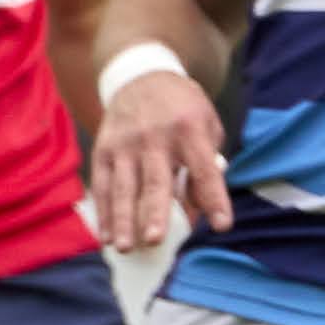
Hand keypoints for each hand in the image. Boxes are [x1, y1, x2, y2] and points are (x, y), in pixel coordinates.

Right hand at [91, 59, 227, 250]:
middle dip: (154, 212)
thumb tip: (198, 210)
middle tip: (154, 240)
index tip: (222, 225)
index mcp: (189, 131)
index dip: (214, 198)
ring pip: (123, 187)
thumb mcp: (207, 127)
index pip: (204, 170)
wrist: (141, 77)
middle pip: (156, 181)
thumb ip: (206, 167)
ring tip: (124, 247)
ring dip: (122, 219)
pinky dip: (103, 211)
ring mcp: (125, 144)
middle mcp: (154, 138)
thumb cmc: (182, 108)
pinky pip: (102, 184)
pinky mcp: (103, 149)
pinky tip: (106, 235)